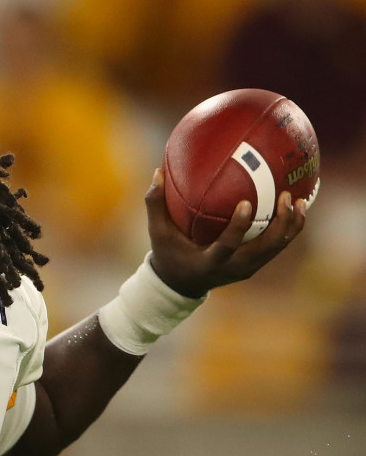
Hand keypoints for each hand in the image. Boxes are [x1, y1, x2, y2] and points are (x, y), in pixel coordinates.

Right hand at [145, 168, 306, 297]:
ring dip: (292, 225)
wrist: (180, 284)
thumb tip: (158, 171)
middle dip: (281, 224)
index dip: (239, 226)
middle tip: (286, 196)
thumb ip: (155, 203)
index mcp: (210, 262)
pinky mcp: (254, 266)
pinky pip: (277, 246)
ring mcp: (247, 269)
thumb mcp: (157, 232)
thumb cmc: (168, 253)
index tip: (247, 203)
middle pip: (266, 249)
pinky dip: (288, 228)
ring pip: (278, 248)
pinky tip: (296, 207)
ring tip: (300, 200)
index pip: (228, 246)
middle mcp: (233, 268)